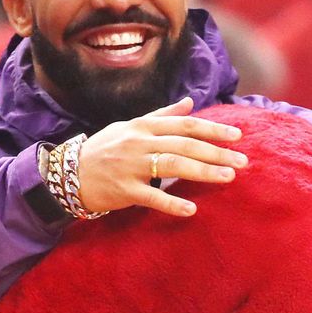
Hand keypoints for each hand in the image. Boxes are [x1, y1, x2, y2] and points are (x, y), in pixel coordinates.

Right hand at [77, 97, 247, 217]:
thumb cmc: (104, 149)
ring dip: (203, 171)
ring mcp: (131, 167)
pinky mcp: (124, 190)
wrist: (69, 173)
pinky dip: (172, 203)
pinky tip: (191, 209)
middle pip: (184, 145)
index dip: (212, 130)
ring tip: (227, 177)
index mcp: (143, 127)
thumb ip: (162, 116)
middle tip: (242, 161)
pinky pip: (151, 197)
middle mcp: (139, 143)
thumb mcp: (131, 127)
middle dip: (216, 152)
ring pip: (173, 165)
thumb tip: (190, 103)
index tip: (237, 136)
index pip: (184, 125)